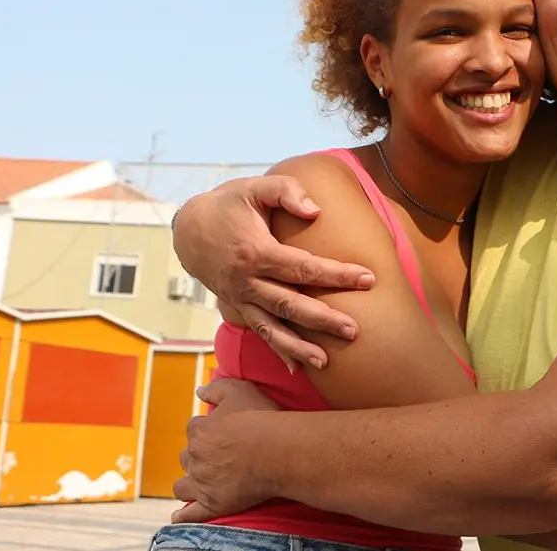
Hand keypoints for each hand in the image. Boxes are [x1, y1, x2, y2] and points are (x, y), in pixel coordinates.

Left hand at [171, 379, 282, 523]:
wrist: (279, 450)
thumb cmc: (262, 419)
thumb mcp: (240, 391)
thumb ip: (217, 389)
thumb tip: (199, 391)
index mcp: (200, 431)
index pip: (195, 429)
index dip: (208, 429)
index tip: (222, 432)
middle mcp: (196, 458)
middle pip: (188, 457)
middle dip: (198, 457)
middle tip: (219, 457)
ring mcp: (203, 483)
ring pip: (183, 486)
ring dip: (189, 484)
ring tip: (201, 483)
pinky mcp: (213, 504)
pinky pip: (190, 514)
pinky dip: (184, 516)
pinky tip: (180, 516)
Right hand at [173, 175, 373, 368]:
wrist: (187, 229)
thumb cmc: (228, 205)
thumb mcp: (253, 187)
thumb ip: (286, 191)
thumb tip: (315, 210)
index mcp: (256, 252)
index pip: (303, 267)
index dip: (336, 273)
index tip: (368, 278)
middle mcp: (247, 282)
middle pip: (290, 304)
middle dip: (323, 319)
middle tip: (354, 330)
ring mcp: (240, 299)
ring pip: (272, 328)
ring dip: (299, 347)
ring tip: (326, 363)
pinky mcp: (237, 308)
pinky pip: (259, 332)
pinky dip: (277, 351)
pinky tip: (296, 369)